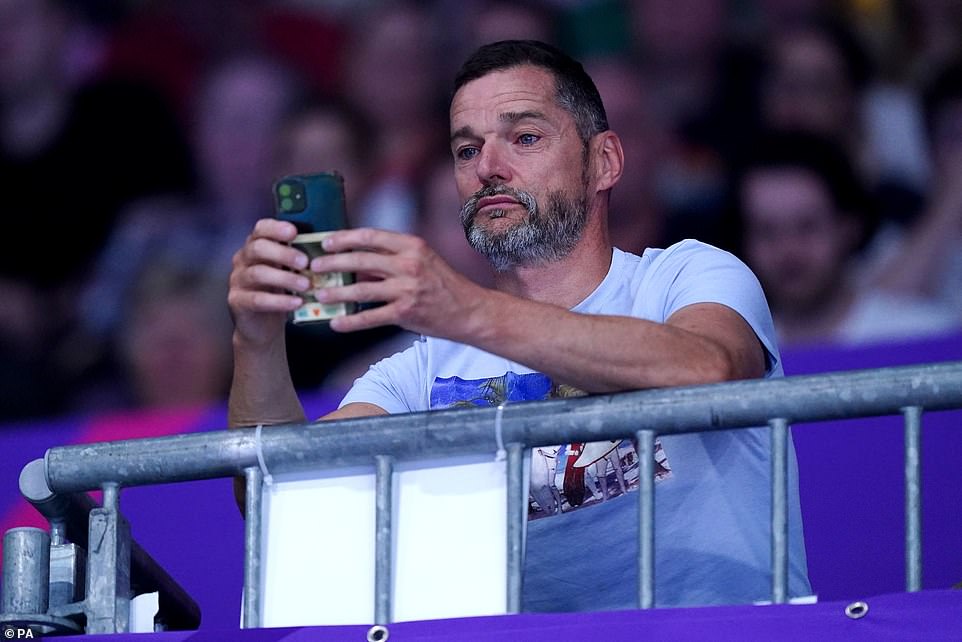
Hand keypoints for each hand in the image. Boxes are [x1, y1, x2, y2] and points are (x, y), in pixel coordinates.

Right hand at [228, 218, 309, 347]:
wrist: (263, 325)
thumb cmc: (280, 292)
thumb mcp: (289, 271)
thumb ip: (299, 258)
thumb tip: (326, 248)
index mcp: (256, 246)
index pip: (260, 229)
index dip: (276, 228)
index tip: (294, 232)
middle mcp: (243, 260)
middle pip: (257, 248)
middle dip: (283, 254)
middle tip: (305, 263)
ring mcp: (238, 280)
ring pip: (258, 273)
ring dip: (285, 278)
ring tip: (306, 285)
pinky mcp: (238, 301)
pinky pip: (257, 299)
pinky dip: (279, 301)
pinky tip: (297, 303)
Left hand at [308, 228, 488, 338]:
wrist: (469, 311)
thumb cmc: (444, 285)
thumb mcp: (422, 261)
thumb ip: (391, 259)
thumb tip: (356, 263)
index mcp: (412, 245)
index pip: (371, 236)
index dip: (345, 238)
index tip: (326, 242)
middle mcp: (409, 264)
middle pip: (361, 260)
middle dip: (333, 263)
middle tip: (314, 267)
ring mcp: (407, 289)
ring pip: (361, 288)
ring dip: (336, 293)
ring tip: (320, 295)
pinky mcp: (405, 313)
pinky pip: (370, 317)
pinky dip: (350, 321)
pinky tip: (336, 323)